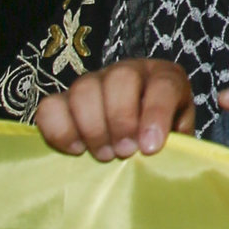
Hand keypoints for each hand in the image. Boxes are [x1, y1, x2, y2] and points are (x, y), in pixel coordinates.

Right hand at [35, 60, 196, 161]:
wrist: (133, 138)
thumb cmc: (160, 139)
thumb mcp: (178, 139)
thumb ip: (177, 144)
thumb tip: (166, 156)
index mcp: (164, 77)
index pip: (164, 85)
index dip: (156, 115)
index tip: (149, 148)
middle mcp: (128, 72)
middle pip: (120, 79)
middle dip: (121, 120)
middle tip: (124, 152)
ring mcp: (94, 82)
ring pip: (84, 89)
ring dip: (93, 128)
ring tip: (105, 155)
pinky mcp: (64, 99)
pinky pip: (50, 106)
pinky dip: (60, 130)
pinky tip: (77, 150)